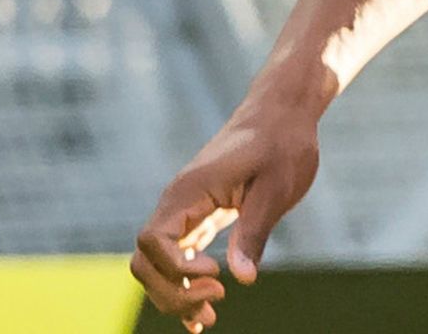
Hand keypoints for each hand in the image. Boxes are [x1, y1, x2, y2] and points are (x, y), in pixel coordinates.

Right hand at [130, 111, 320, 330]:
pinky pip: (176, 257)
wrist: (282, 114)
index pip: (152, 240)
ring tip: (210, 316)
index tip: (217, 273)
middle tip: (216, 301)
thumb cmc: (281, 144)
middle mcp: (178, 202)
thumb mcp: (275, 188)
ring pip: (156, 264)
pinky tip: (200, 314)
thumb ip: (254, 232)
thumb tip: (241, 279)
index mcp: (189, 190)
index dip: (176, 268)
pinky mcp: (198, 218)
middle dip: (172, 291)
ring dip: (175, 294)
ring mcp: (184, 211)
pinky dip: (182, 285)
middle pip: (145, 260)